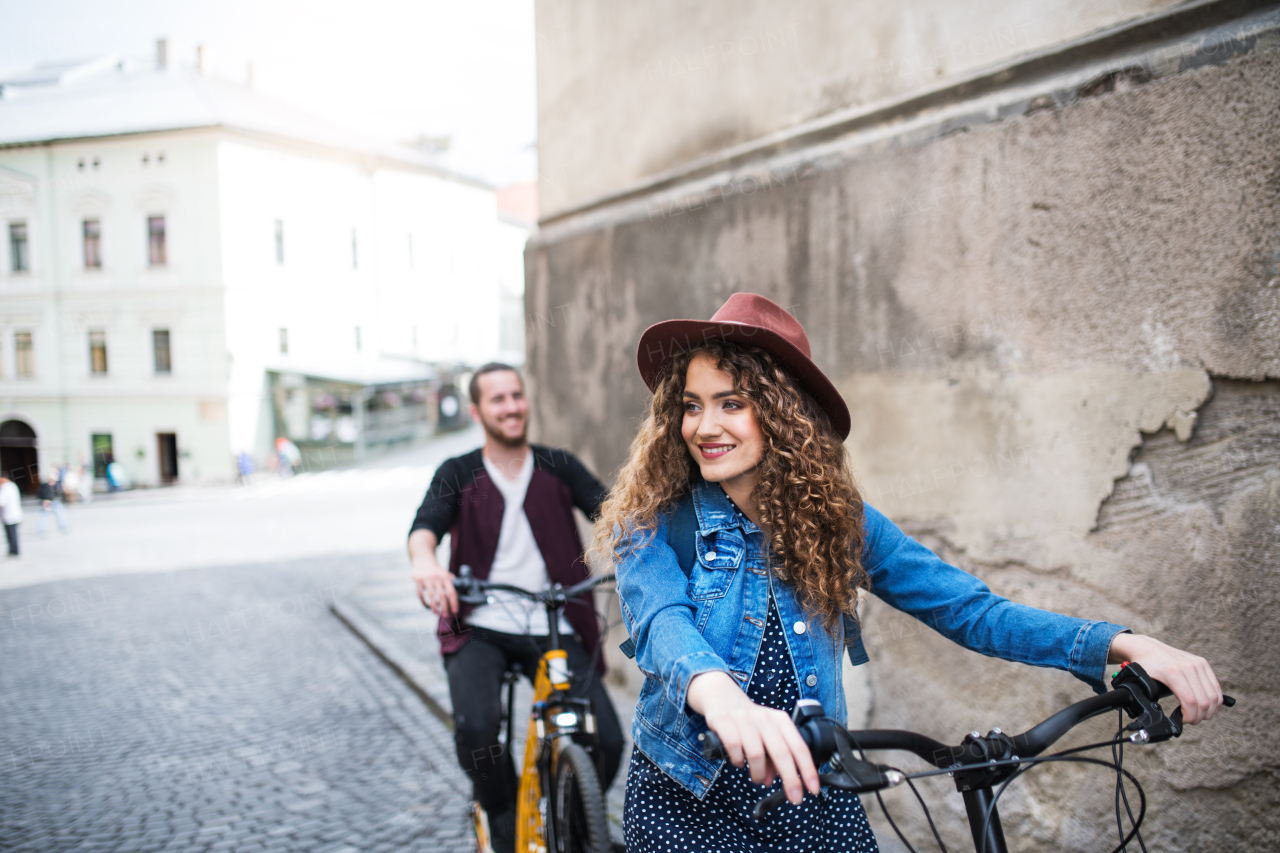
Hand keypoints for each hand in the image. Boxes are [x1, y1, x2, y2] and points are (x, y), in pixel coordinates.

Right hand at [413, 563, 457, 616]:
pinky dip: (424, 602)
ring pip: (431, 596)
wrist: (423, 560)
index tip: (455, 611)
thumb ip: (452, 584)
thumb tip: (459, 596)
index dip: (454, 602)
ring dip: (434, 607)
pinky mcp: (418, 581)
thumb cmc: (437, 571)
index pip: (452, 592)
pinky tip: (427, 606)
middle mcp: (437, 578)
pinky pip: (420, 594)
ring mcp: (427, 579)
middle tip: (445, 616)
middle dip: (444, 608)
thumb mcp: (446, 574)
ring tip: (436, 613)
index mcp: (446, 577)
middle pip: (442, 596)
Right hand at [686, 671, 820, 804]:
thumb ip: (773, 758)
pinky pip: (735, 748)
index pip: (799, 747)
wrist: (723, 698)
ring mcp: (745, 719)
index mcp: (781, 721)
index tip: (813, 788)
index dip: (808, 770)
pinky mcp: (725, 722)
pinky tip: (739, 762)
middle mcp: (765, 718)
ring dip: (758, 774)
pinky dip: (738, 761)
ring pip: (757, 754)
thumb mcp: (768, 735)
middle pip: (782, 752)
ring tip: (757, 778)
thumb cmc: (750, 722)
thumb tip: (772, 780)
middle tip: (794, 797)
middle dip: (790, 779)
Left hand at [1109, 634, 1222, 724]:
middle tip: (1191, 720)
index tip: (1183, 720)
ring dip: (1209, 711)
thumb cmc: (1144, 666)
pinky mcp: (1202, 663)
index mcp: (1173, 672)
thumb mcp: (1142, 682)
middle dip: (1200, 716)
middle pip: (1205, 701)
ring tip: (1199, 715)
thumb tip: (1153, 716)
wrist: (1147, 647)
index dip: (1190, 716)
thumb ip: (1147, 699)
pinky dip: (1215, 700)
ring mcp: (1197, 664)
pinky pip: (1216, 687)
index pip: (1190, 701)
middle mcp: (1188, 667)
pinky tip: (1207, 706)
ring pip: (1214, 696)